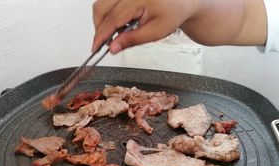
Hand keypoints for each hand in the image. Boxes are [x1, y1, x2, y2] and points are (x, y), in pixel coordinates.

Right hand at [91, 0, 266, 52]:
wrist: (183, 1)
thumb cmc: (173, 13)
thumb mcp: (155, 32)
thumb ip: (132, 40)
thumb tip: (113, 48)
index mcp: (138, 0)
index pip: (112, 19)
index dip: (101, 36)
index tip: (95, 48)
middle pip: (101, 8)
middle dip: (99, 28)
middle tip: (104, 43)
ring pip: (102, 3)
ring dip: (102, 21)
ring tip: (114, 34)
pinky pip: (108, 1)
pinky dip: (108, 14)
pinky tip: (119, 24)